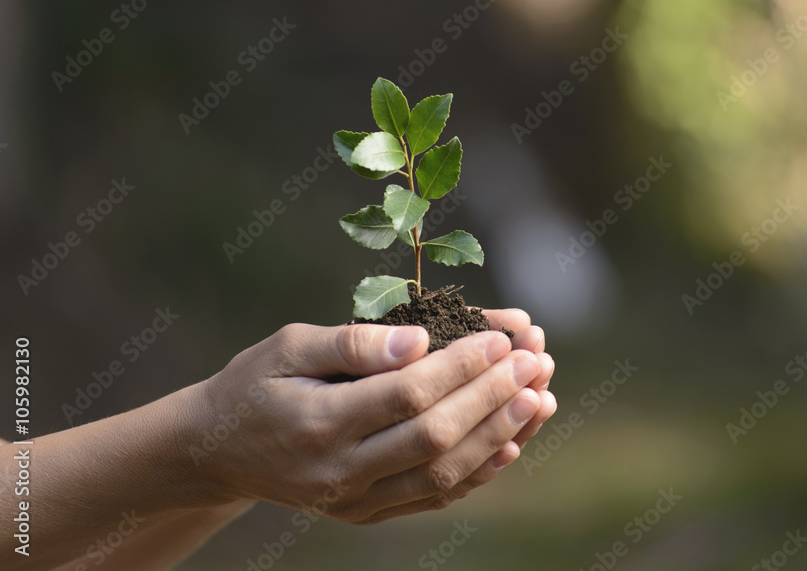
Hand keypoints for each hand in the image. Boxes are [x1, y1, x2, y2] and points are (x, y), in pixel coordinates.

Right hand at [191, 317, 554, 523]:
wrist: (219, 451)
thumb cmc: (256, 383)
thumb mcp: (288, 346)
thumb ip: (353, 343)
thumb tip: (421, 338)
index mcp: (316, 423)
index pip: (407, 395)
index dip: (460, 366)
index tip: (502, 337)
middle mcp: (338, 472)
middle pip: (435, 437)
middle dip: (493, 396)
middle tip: (536, 360)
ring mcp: (354, 501)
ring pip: (443, 473)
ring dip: (500, 434)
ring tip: (541, 396)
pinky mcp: (366, 513)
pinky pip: (433, 497)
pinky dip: (478, 472)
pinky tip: (514, 441)